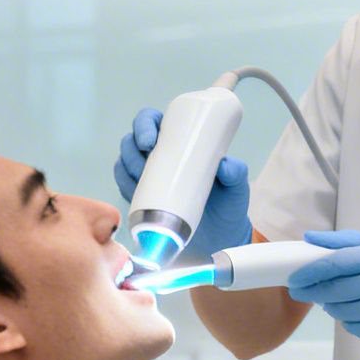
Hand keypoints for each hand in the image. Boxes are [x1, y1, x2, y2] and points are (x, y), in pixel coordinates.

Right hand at [113, 107, 251, 258]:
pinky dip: (122, 185)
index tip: (151, 141)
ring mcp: (149, 178)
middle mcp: (160, 156)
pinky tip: (130, 189)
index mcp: (179, 141)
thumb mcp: (236, 186)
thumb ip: (236, 173)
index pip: (152, 121)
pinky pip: (123, 186)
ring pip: (124, 163)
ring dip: (125, 166)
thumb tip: (225, 165)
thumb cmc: (229, 204)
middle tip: (147, 159)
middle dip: (132, 148)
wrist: (220, 238)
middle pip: (131, 142)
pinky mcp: (142, 199)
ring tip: (141, 176)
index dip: (144, 125)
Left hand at [287, 230, 359, 359]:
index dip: (311, 271)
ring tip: (338, 299)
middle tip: (302, 290)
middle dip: (313, 291)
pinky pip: (355, 327)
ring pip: (341, 311)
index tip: (295, 275)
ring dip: (332, 306)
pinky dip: (350, 320)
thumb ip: (352, 243)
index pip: (338, 263)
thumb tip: (312, 240)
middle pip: (334, 290)